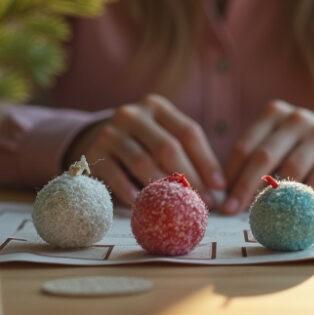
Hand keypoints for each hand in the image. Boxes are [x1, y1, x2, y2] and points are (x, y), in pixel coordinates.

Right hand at [65, 95, 224, 208]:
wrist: (94, 139)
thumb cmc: (142, 143)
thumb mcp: (162, 136)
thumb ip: (185, 153)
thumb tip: (217, 189)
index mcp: (157, 107)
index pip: (188, 132)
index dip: (207, 161)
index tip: (220, 187)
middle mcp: (133, 115)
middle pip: (167, 147)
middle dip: (190, 177)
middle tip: (203, 202)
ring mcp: (111, 132)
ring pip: (142, 161)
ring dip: (163, 188)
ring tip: (178, 207)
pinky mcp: (93, 153)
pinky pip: (116, 175)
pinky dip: (131, 192)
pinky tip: (144, 205)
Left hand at [220, 100, 313, 213]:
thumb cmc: (310, 145)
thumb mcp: (284, 139)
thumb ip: (260, 156)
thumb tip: (228, 191)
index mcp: (275, 113)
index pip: (245, 145)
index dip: (230, 174)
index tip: (219, 198)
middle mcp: (296, 120)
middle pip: (263, 157)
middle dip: (243, 187)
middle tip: (230, 211)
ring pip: (289, 169)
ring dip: (271, 196)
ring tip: (258, 215)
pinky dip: (302, 199)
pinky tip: (291, 213)